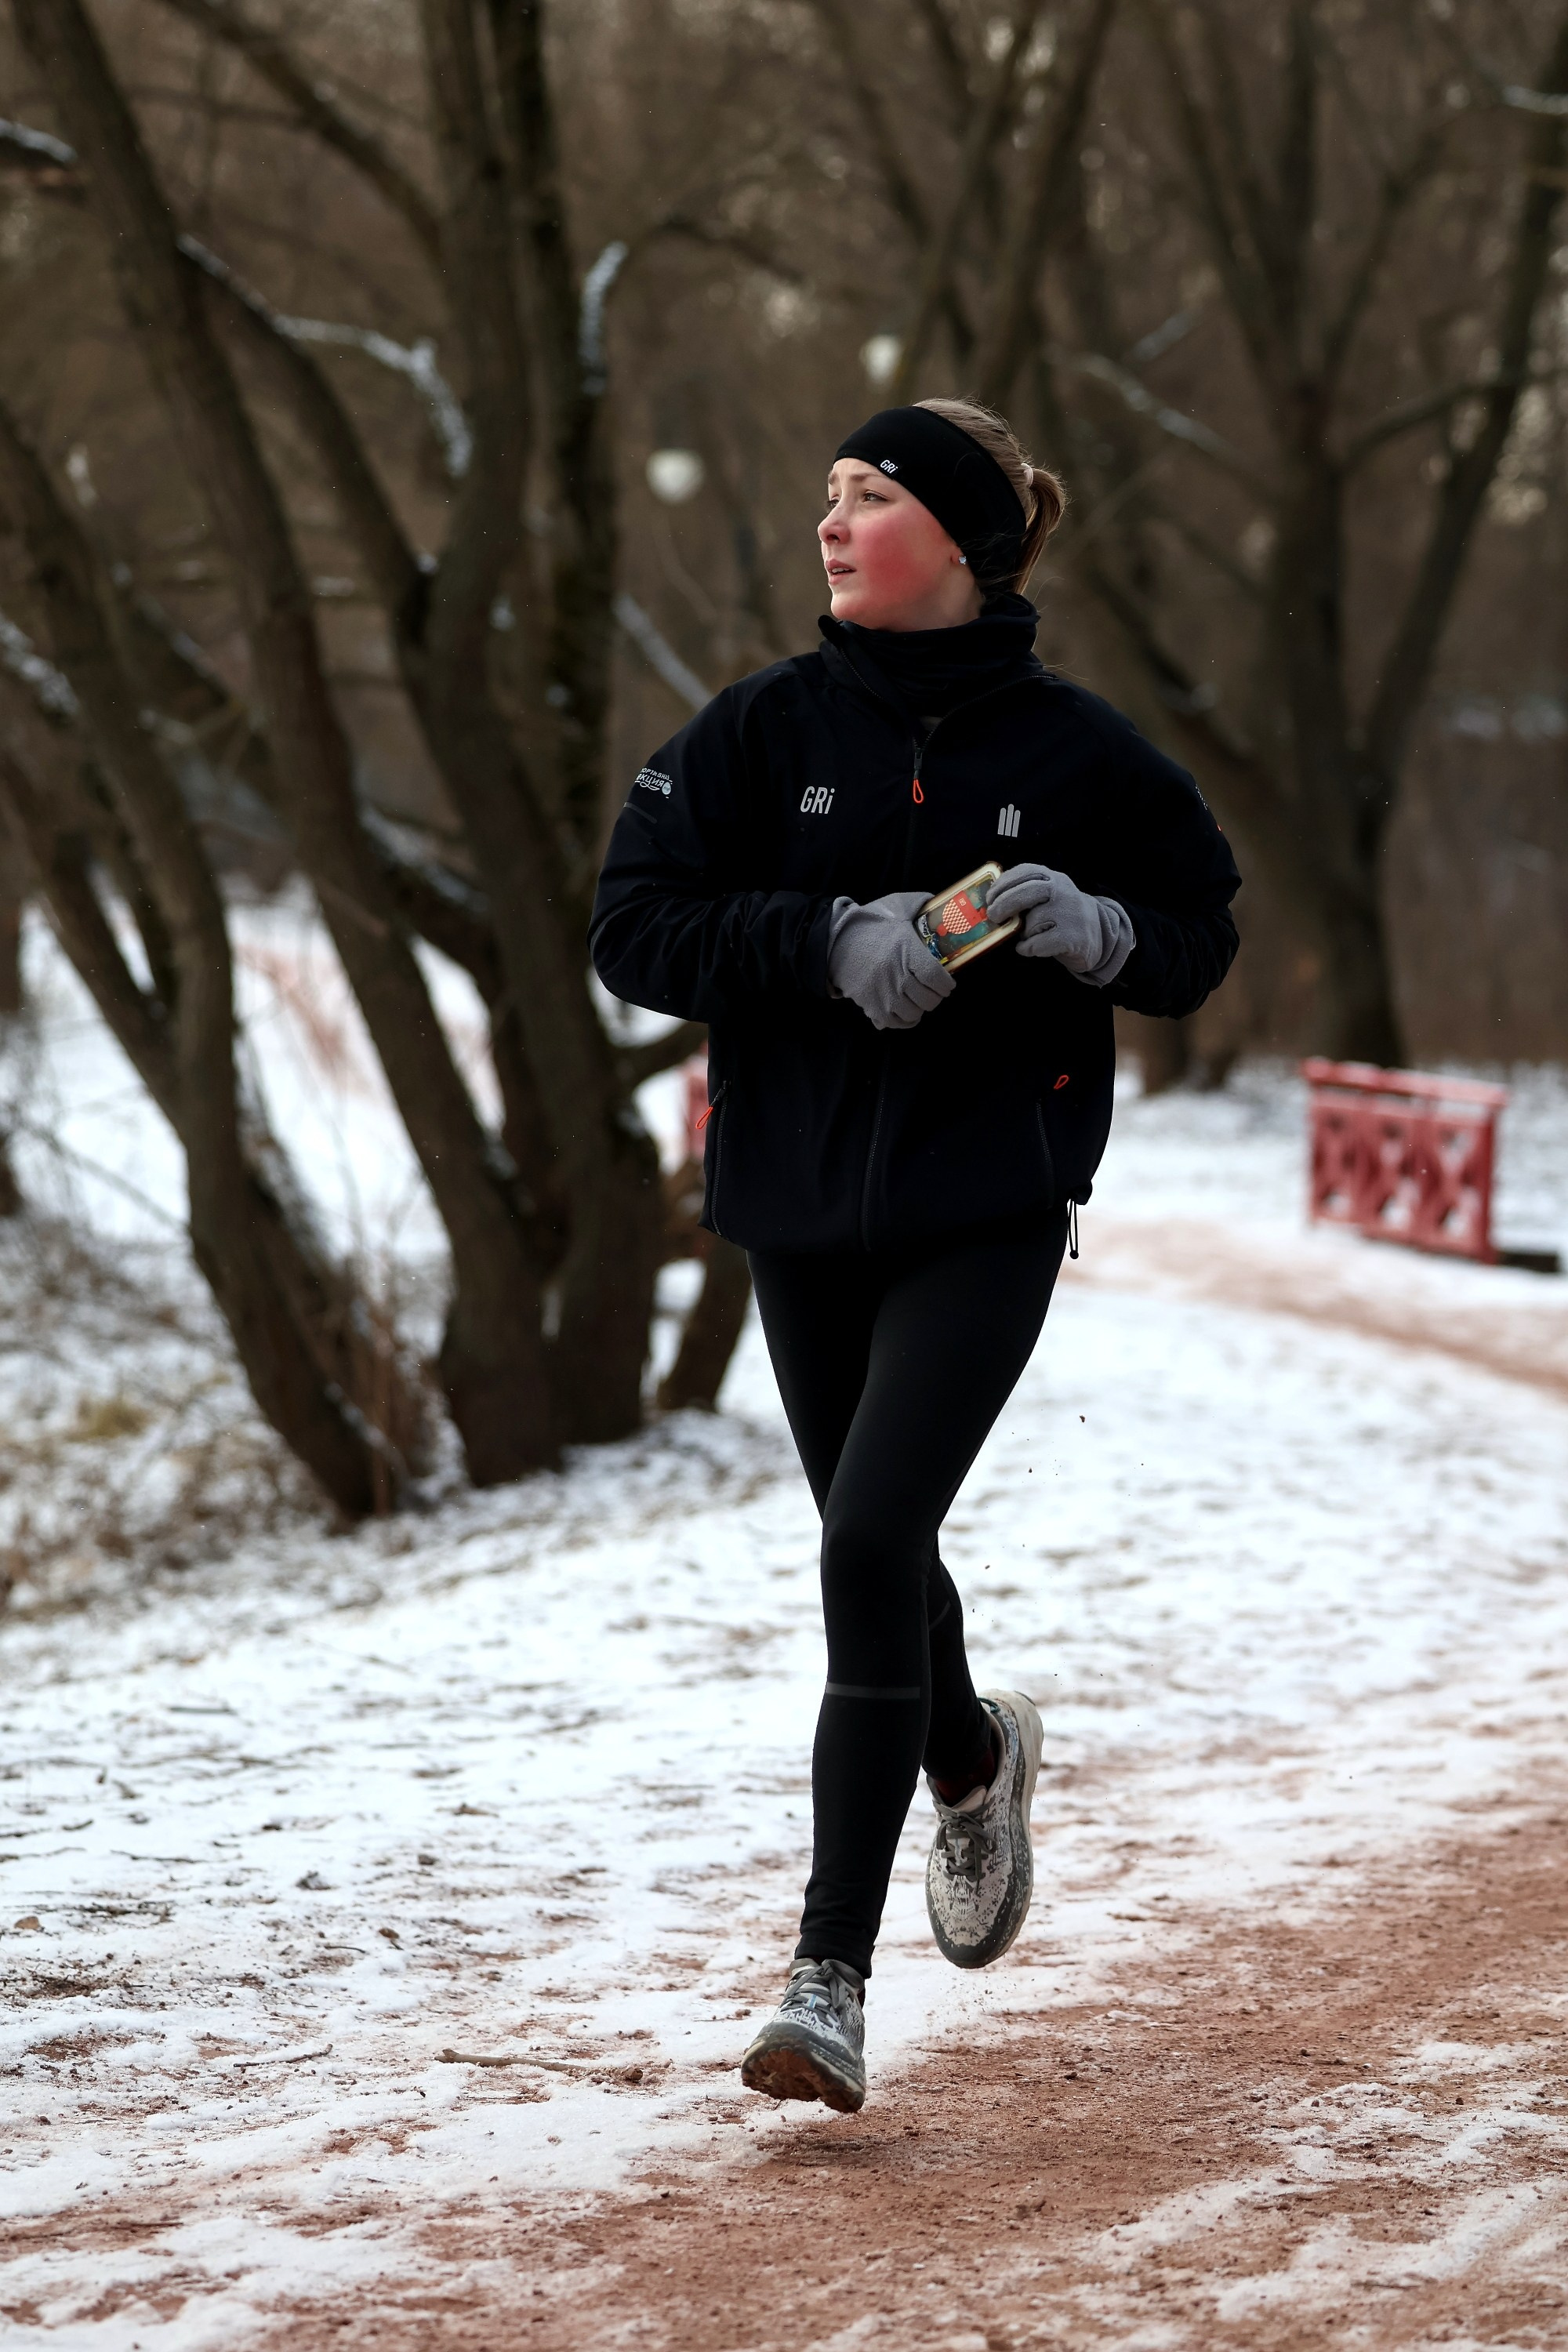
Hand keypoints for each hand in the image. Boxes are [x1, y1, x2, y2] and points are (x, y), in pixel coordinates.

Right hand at [827, 891, 955, 1030]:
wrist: (834, 942)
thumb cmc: (868, 924)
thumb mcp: (895, 905)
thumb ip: (920, 902)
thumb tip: (941, 901)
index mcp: (907, 950)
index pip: (936, 978)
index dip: (946, 984)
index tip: (947, 982)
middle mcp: (897, 975)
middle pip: (929, 999)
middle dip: (936, 995)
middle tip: (933, 988)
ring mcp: (883, 994)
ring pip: (915, 1013)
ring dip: (920, 1007)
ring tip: (918, 998)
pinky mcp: (871, 1006)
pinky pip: (896, 1023)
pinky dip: (905, 1020)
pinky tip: (906, 1010)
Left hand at [986, 863, 1134, 983]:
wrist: (1099, 936)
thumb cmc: (1063, 917)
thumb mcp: (1050, 897)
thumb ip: (1028, 893)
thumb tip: (992, 901)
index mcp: (1055, 878)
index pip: (1027, 871)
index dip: (1004, 883)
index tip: (990, 897)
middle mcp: (1064, 892)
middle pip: (1028, 891)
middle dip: (1004, 904)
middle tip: (993, 916)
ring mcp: (1070, 913)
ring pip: (1033, 921)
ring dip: (1023, 932)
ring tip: (1028, 936)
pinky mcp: (1073, 936)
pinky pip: (1039, 943)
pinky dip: (1028, 947)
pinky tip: (1028, 948)